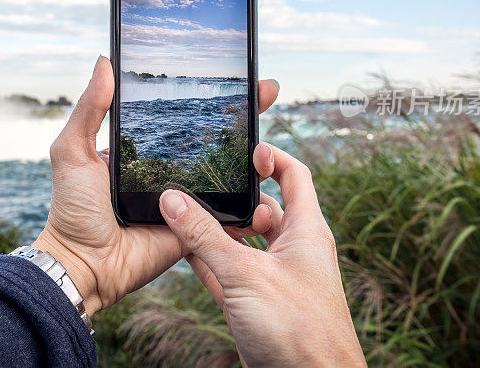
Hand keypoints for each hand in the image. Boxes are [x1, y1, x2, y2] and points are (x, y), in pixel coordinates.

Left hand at [32, 56, 279, 314]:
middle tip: (267, 91)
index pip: (184, 115)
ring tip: (268, 136)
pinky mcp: (198, 227)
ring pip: (229, 174)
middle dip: (245, 115)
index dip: (209, 96)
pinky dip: (250, 204)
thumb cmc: (73, 209)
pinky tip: (269, 183)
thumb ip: (89, 110)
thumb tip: (104, 62)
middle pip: (215, 139)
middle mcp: (171, 170)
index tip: (235, 73)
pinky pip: (229, 214)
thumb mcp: (72, 151)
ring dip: (255, 157)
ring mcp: (187, 199)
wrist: (85, 264)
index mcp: (146, 149)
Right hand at [159, 144, 364, 366]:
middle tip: (201, 186)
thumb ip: (206, 237)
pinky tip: (184, 252)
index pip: (294, 175)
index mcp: (306, 231)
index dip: (270, 157)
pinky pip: (231, 272)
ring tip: (185, 215)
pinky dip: (210, 261)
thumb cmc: (298, 330)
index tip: (242, 149)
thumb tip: (172, 199)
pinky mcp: (259, 304)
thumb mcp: (246, 275)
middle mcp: (294, 250)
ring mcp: (276, 278)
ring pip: (244, 242)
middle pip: (263, 208)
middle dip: (233, 198)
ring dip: (218, 231)